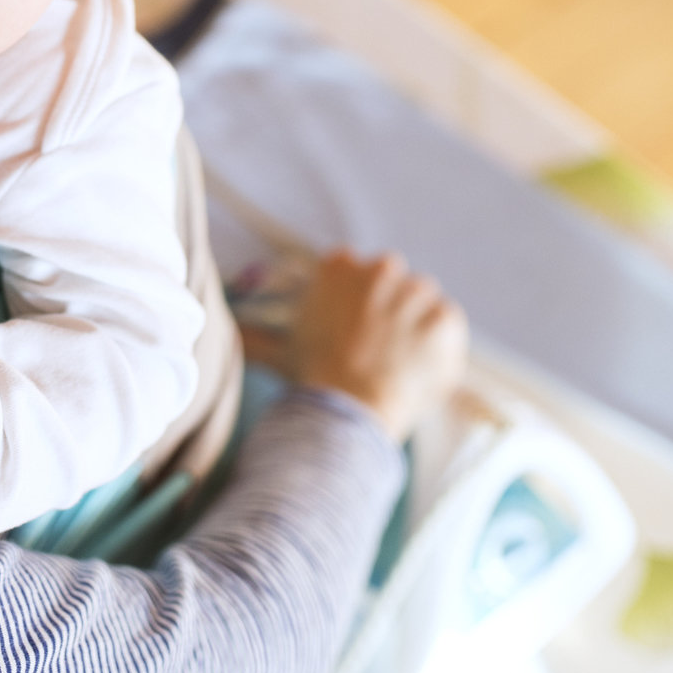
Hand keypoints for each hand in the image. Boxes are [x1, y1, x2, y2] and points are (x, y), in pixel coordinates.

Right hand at [244, 251, 466, 440]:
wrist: (348, 406)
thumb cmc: (310, 378)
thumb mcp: (275, 350)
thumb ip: (254, 336)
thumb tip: (224, 332)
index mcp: (339, 265)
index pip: (352, 274)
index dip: (354, 307)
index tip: (350, 332)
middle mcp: (380, 267)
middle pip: (392, 286)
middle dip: (388, 313)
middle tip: (374, 352)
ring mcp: (417, 291)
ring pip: (422, 307)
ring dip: (415, 330)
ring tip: (395, 367)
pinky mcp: (446, 318)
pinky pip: (448, 331)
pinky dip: (439, 351)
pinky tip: (416, 374)